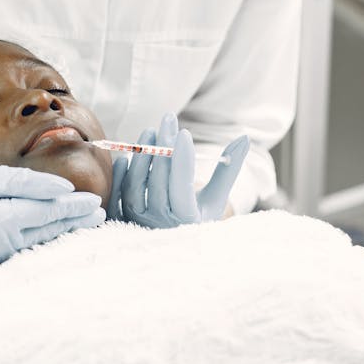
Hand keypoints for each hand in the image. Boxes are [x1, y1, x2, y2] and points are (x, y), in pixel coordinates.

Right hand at [0, 159, 104, 273]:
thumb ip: (25, 184)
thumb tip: (64, 191)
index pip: (47, 215)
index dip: (73, 209)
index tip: (95, 203)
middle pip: (45, 236)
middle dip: (73, 226)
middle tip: (100, 217)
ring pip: (33, 251)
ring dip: (58, 240)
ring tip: (83, 231)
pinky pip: (14, 259)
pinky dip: (35, 249)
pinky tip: (49, 242)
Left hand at [106, 112, 248, 227]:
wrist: (175, 242)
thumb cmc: (199, 216)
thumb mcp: (216, 196)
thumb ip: (229, 168)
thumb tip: (245, 138)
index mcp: (188, 219)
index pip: (182, 186)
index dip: (182, 160)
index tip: (184, 133)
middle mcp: (162, 223)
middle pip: (159, 181)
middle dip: (163, 148)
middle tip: (168, 120)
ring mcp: (139, 222)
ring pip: (136, 187)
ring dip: (142, 157)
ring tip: (150, 131)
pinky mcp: (123, 220)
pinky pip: (118, 196)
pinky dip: (121, 175)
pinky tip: (128, 156)